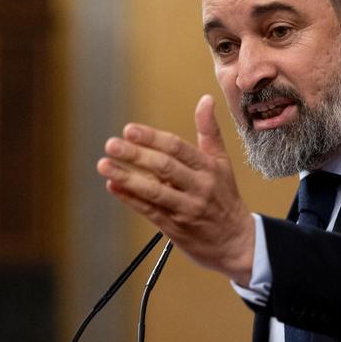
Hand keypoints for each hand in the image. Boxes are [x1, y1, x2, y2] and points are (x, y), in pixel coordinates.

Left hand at [97, 95, 254, 284]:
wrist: (236, 242)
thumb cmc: (225, 198)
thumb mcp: (221, 162)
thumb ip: (209, 131)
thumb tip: (206, 99)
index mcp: (209, 169)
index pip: (178, 149)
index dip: (152, 138)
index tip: (129, 130)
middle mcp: (198, 188)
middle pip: (164, 168)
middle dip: (136, 155)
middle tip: (111, 144)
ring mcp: (186, 209)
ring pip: (154, 191)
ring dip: (127, 177)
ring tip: (104, 165)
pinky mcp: (175, 228)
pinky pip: (149, 211)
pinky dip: (130, 198)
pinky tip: (114, 186)